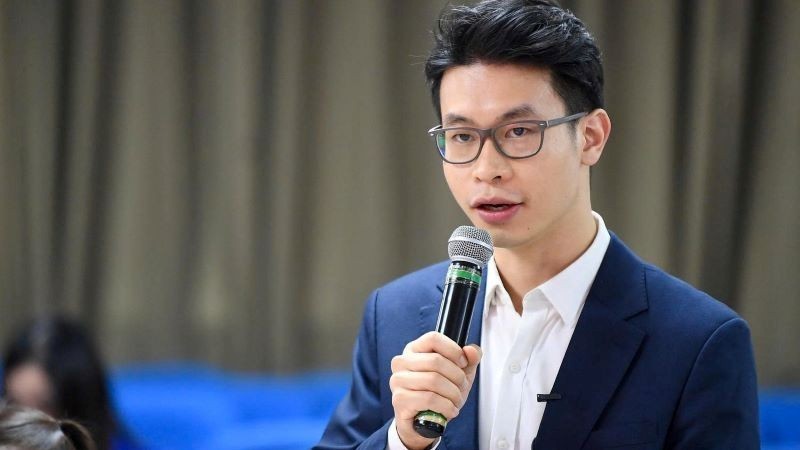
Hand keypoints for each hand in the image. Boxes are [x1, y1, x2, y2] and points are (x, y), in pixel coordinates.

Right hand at [389, 331, 481, 449]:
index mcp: (414, 349)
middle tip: (461, 387)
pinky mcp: (399, 399)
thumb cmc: (439, 394)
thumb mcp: (458, 374)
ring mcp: (398, 380)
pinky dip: (446, 406)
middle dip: (457, 377)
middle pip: (436, 361)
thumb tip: (471, 350)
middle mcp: (402, 362)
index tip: (463, 362)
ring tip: (456, 401)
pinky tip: (449, 410)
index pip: (433, 338)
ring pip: (434, 380)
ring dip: (453, 394)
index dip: (453, 350)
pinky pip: (429, 399)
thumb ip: (469, 359)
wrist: (423, 423)